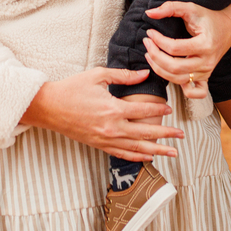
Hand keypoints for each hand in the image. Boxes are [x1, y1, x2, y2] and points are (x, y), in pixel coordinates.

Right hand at [20, 67, 183, 161]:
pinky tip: (148, 156)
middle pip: (145, 133)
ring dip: (156, 150)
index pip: (143, 111)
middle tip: (181, 135)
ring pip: (137, 148)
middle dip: (165, 135)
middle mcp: (111, 128)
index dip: (159, 110)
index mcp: (113, 109)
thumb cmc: (72, 88)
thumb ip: (124, 76)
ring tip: (172, 152)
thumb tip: (144, 74)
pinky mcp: (98, 145)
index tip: (170, 110)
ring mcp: (105, 139)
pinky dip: (137, 156)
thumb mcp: (98, 76)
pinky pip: (122, 154)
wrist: (49, 107)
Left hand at [142, 0, 230, 98]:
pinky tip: (170, 74)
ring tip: (151, 56)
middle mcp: (207, 61)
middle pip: (174, 67)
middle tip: (147, 44)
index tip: (150, 33)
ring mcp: (207, 72)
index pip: (174, 48)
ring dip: (160, 70)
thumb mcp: (191, 8)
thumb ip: (170, 7)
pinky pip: (194, 93)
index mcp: (205, 44)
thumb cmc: (208, 18)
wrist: (228, 28)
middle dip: (155, 56)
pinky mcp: (206, 77)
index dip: (157, 40)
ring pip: (178, 80)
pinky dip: (182, 88)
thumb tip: (149, 13)